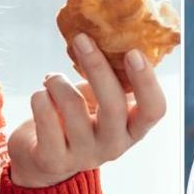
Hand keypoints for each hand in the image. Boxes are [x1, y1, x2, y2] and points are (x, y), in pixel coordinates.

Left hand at [8, 33, 166, 187]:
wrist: (43, 159)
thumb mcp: (102, 101)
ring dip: (57, 81)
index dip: (147, 81)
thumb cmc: (79, 119)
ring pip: (71, 105)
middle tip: (81, 39)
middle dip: (96, 66)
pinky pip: (45, 115)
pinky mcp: (52, 159)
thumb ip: (113, 78)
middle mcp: (114, 146)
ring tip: (52, 79)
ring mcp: (83, 156)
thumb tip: (114, 34)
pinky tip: (41, 97)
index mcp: (133, 129)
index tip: (133, 52)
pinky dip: (39, 97)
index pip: (154, 109)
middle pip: (113, 105)